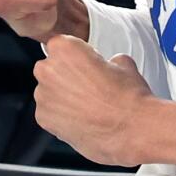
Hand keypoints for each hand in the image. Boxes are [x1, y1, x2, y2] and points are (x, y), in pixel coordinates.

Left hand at [33, 35, 151, 165]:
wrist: (131, 130)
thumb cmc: (128, 97)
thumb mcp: (124, 64)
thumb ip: (108, 60)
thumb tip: (111, 65)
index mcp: (64, 48)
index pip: (61, 46)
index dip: (76, 57)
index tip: (87, 66)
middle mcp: (48, 70)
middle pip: (51, 68)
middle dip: (65, 77)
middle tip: (88, 88)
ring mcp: (43, 96)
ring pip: (48, 92)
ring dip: (62, 97)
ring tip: (87, 106)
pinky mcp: (43, 119)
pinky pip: (48, 113)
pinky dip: (61, 116)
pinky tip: (81, 119)